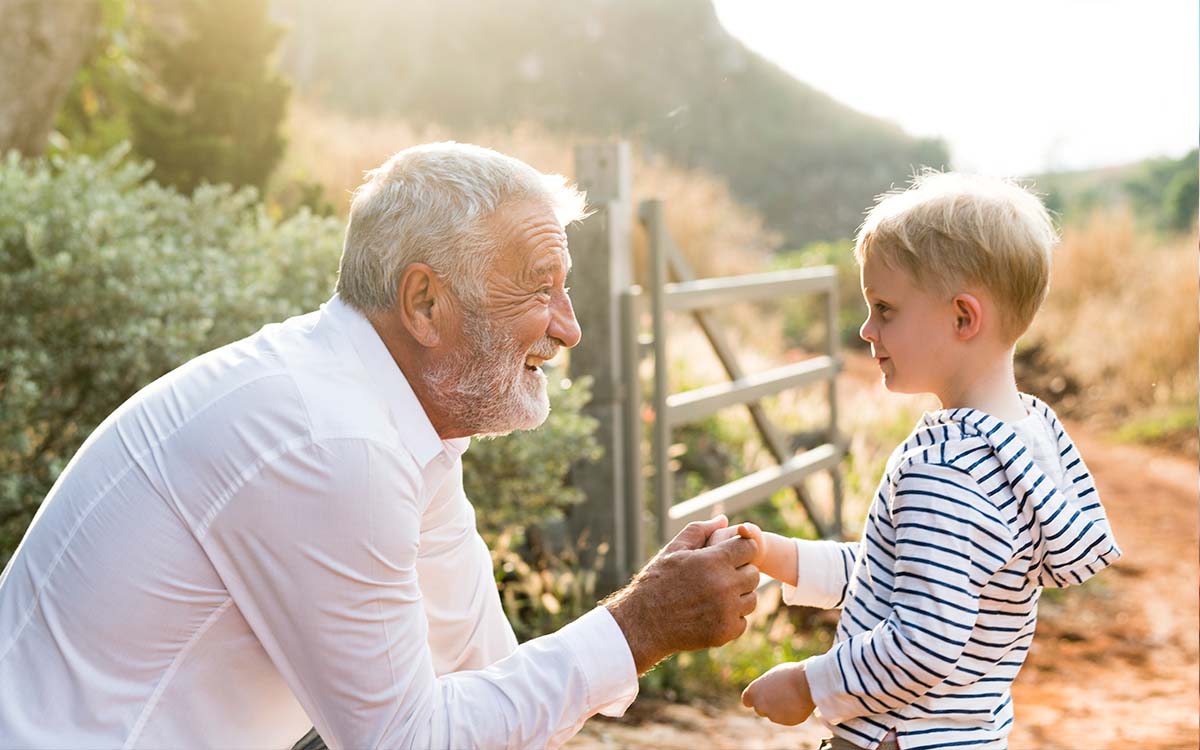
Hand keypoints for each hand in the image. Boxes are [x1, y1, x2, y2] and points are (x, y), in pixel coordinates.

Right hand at [603, 515, 759, 672]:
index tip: (730, 555)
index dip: (741, 549)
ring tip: (716, 596)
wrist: (643, 623)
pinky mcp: (725, 632)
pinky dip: (730, 618)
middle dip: (740, 573)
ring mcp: (726, 611)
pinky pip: (742, 621)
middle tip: (720, 577)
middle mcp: (724, 585)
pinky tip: (712, 613)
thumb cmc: (656, 581)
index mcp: (713, 561)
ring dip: (738, 596)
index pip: (749, 547)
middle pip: (754, 574)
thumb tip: (723, 519)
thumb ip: (700, 531)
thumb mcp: (674, 550)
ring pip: (751, 599)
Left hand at [742, 661, 814, 725]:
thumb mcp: (772, 677)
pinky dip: (792, 713)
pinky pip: (788, 718)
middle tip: (780, 694)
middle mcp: (760, 706)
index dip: (753, 699)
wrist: (807, 683)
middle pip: (760, 709)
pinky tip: (799, 702)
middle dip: (768, 705)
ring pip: (775, 715)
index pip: (747, 700)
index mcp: (754, 692)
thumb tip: (768, 693)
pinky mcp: (787, 722)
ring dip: (781, 709)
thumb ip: (766, 688)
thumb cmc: (789, 674)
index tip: (760, 696)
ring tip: (792, 695)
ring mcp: (773, 716)